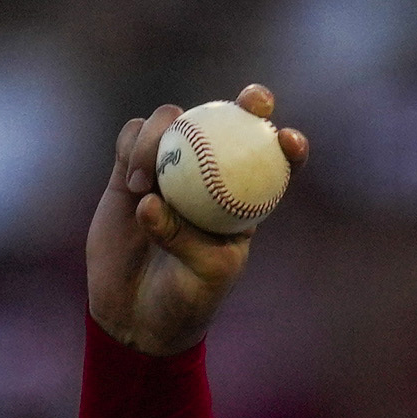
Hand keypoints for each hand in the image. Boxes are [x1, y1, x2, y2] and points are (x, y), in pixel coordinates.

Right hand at [86, 87, 306, 355]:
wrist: (135, 316)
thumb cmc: (184, 300)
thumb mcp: (202, 277)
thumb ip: (184, 239)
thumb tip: (151, 201)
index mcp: (243, 202)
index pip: (274, 165)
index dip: (287, 145)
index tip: (287, 139)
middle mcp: (209, 176)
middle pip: (230, 124)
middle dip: (249, 103)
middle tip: (251, 101)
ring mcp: (169, 168)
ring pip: (174, 121)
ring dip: (163, 134)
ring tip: (146, 181)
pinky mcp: (128, 170)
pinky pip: (131, 137)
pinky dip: (132, 145)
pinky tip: (131, 181)